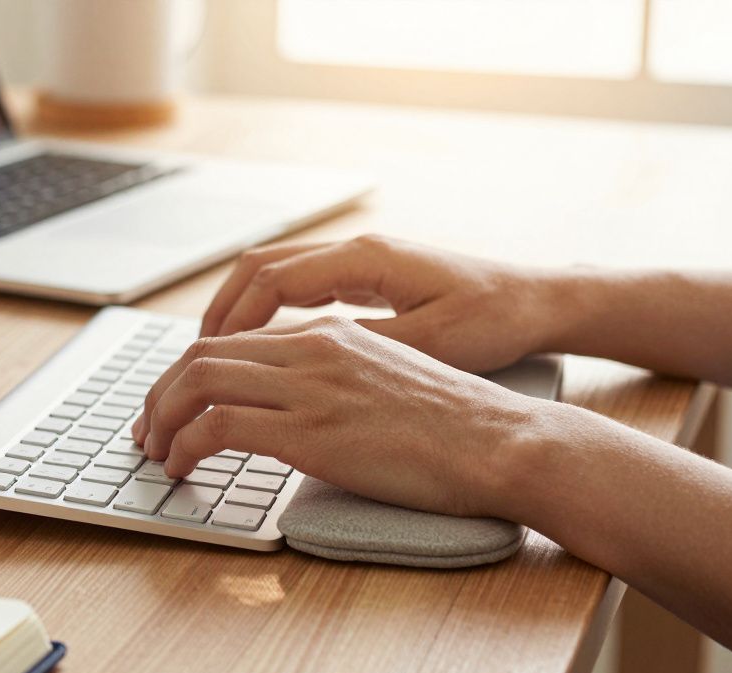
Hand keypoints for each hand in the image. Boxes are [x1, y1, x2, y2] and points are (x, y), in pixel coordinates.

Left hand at [131, 316, 545, 517]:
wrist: (502, 441)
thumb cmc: (457, 425)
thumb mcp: (389, 380)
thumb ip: (339, 380)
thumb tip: (299, 410)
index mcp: (332, 333)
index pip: (233, 339)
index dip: (186, 373)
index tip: (170, 405)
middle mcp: (313, 348)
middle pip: (202, 354)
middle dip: (160, 393)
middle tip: (145, 430)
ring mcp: (311, 386)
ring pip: (199, 382)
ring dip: (162, 418)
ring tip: (154, 452)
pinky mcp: (312, 430)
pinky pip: (220, 427)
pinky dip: (186, 446)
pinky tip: (182, 467)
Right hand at [201, 235, 567, 373]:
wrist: (539, 303)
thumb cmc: (494, 320)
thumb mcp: (429, 342)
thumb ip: (361, 347)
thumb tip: (298, 363)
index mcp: (364, 259)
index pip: (270, 279)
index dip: (231, 320)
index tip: (206, 359)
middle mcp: (355, 251)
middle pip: (259, 267)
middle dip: (219, 312)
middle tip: (191, 359)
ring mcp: (360, 261)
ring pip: (275, 274)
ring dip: (239, 312)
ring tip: (212, 357)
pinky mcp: (368, 279)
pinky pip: (299, 288)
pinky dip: (268, 314)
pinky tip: (260, 349)